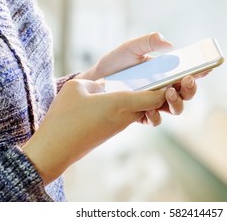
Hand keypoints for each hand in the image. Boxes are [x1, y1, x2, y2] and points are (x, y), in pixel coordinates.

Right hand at [22, 79, 165, 184]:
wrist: (55, 149)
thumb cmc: (64, 117)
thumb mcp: (76, 87)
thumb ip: (95, 82)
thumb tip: (104, 86)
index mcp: (121, 104)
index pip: (156, 97)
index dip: (166, 87)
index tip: (171, 76)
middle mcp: (125, 116)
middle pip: (153, 104)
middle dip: (160, 92)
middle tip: (160, 76)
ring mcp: (119, 125)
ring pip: (142, 109)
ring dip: (145, 98)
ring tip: (140, 82)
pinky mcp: (112, 130)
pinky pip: (129, 114)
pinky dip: (132, 105)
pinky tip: (119, 94)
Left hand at [76, 32, 197, 124]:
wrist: (95, 80)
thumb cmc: (116, 62)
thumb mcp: (131, 47)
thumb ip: (149, 41)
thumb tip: (169, 44)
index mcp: (166, 72)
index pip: (189, 73)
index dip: (201, 72)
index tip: (207, 67)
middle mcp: (164, 89)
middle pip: (186, 94)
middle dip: (191, 89)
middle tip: (187, 80)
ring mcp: (153, 102)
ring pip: (175, 108)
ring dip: (177, 103)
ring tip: (169, 92)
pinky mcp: (141, 113)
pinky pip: (154, 119)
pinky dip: (155, 116)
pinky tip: (149, 109)